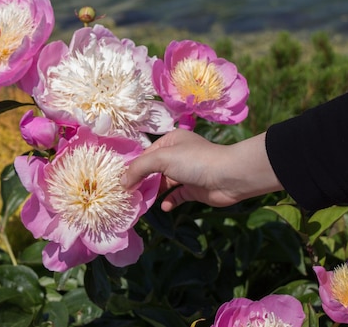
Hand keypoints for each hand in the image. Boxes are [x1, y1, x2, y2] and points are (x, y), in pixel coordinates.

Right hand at [122, 129, 283, 210]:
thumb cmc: (194, 161)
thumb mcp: (162, 159)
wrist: (229, 176)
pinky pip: (176, 196)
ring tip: (140, 204)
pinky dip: (169, 201)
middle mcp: (177, 155)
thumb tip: (122, 183)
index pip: (145, 154)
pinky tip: (164, 207)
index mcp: (170, 141)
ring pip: (163, 184)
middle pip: (153, 170)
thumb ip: (140, 169)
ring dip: (153, 193)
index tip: (119, 183)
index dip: (132, 168)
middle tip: (126, 195)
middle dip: (141, 182)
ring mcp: (185, 172)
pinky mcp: (193, 189)